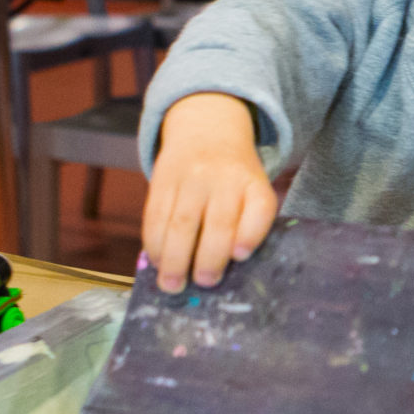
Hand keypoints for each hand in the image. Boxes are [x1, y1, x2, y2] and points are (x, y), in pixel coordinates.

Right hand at [140, 92, 276, 290]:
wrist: (206, 128)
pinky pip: (155, 216)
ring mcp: (191, 177)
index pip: (260, 207)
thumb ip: (248, 223)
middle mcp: (225, 178)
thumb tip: (227, 268)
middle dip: (208, 259)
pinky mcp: (162, 179)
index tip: (240, 256)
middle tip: (203, 284)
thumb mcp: (253, 189)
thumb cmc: (234, 177)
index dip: (251, 233)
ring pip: (181, 223)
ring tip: (172, 285)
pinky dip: (153, 243)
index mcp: (254, 184)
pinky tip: (156, 261)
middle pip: (218, 222)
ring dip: (174, 259)